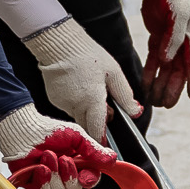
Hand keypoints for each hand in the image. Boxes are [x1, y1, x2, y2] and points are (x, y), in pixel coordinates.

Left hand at [0, 103, 118, 188]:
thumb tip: (112, 158)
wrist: (24, 130)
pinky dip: (42, 180)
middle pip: (74, 188)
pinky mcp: (34, 183)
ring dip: (53, 174)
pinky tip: (40, 167)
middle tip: (64, 159)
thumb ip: (94, 150)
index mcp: (78, 163)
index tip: (85, 175)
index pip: (89, 179)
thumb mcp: (77, 136)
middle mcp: (64, 173)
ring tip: (47, 155)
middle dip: (69, 175)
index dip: (89, 179)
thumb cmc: (48, 130)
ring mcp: (49, 179)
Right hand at [20, 17, 135, 142]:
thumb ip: (125, 95)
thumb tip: (136, 112)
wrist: (58, 42)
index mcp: (91, 100)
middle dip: (97, 123)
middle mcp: (75, 106)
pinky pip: (68, 108)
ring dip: (87, 112)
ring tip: (91, 90)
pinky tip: (78, 87)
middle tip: (106, 106)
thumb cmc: (88, 55)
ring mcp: (62, 103)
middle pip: (88, 126)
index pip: (97, 129)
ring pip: (78, 117)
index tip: (108, 146)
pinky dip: (76, 104)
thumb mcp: (113, 72)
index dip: (103, 140)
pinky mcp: (53, 99)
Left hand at [139, 0, 189, 107]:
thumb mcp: (178, 14)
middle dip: (173, 90)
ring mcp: (169, 44)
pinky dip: (149, 74)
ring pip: (165, 70)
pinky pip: (153, 61)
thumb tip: (168, 60)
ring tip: (154, 101)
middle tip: (166, 105)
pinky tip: (145, 86)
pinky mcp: (157, 40)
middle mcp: (182, 45)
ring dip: (160, 85)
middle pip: (178, 72)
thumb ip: (173, 37)